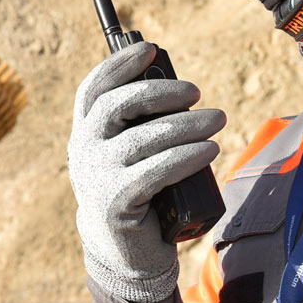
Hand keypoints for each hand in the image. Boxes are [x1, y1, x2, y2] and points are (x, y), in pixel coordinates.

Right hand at [68, 42, 225, 302]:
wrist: (122, 252)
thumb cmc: (135, 193)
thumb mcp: (128, 155)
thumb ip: (138, 126)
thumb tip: (178, 90)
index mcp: (85, 132)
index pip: (94, 89)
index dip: (119, 65)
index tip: (151, 50)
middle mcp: (84, 151)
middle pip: (117, 107)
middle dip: (160, 92)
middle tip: (197, 92)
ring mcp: (97, 177)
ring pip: (142, 140)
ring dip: (185, 126)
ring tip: (218, 120)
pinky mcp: (117, 203)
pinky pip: (154, 172)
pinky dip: (185, 158)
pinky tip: (209, 150)